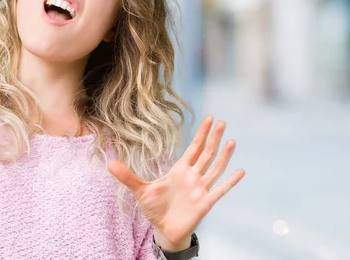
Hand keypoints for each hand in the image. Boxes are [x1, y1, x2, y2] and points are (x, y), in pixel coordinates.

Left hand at [108, 116, 244, 248]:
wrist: (164, 230)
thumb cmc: (155, 208)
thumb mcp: (140, 190)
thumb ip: (127, 176)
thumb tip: (109, 164)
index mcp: (179, 170)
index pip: (193, 148)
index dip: (201, 134)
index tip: (209, 119)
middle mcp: (193, 177)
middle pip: (206, 154)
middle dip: (213, 138)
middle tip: (222, 122)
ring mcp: (200, 189)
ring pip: (215, 168)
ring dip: (223, 156)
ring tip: (231, 141)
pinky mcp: (205, 203)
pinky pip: (220, 190)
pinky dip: (230, 181)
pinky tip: (240, 171)